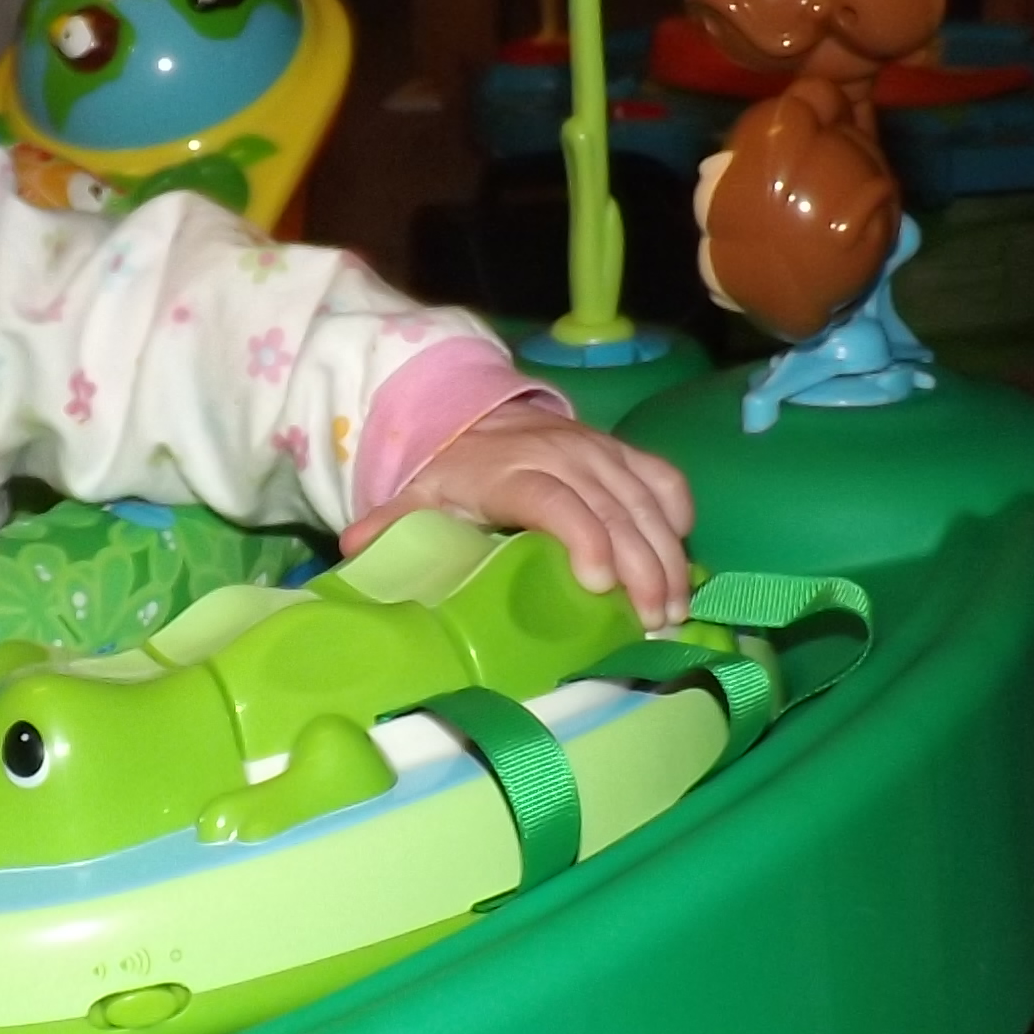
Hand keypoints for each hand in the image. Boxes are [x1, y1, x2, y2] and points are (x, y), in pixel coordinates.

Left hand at [348, 410, 696, 630]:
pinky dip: (677, 515)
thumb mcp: (415, 497)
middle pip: (613, 507)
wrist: (473, 412)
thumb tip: (352, 548)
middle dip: (641, 566)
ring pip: (646, 498)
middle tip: (654, 621)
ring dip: (667, 554)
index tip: (598, 586)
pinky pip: (662, 477)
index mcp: (509, 470)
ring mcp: (597, 449)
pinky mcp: (620, 450)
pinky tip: (680, 558)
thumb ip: (389, 524)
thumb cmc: (448, 473)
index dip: (582, 538)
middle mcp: (561, 454)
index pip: (555, 501)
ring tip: (674, 609)